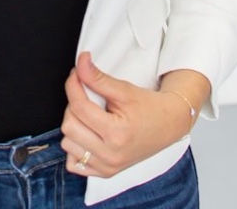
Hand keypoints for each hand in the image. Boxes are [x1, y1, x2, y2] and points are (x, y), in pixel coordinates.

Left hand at [60, 52, 192, 177]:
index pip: (79, 107)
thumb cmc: (149, 107)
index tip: (76, 75)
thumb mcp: (124, 89)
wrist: (168, 125)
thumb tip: (80, 62)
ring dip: (74, 125)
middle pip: (69, 126)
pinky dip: (75, 146)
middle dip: (73, 105)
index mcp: (117, 134)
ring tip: (89, 115)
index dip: (73, 85)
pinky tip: (87, 134)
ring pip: (67, 143)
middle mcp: (111, 155)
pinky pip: (74, 163)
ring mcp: (107, 167)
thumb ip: (98, 77)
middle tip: (86, 96)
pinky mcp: (104, 173)